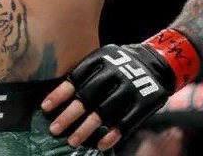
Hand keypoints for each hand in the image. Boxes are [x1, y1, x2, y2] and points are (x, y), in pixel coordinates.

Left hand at [41, 29, 200, 151]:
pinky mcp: (143, 104)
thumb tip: (58, 96)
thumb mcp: (104, 58)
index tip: (45, 108)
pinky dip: (111, 135)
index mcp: (101, 60)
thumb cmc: (120, 63)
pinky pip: (125, 123)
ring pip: (103, 113)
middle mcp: (114, 74)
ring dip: (86, 129)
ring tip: (72, 141)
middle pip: (87, 98)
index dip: (59, 95)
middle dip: (69, 116)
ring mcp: (129, 89)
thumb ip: (86, 73)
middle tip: (54, 130)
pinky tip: (99, 144)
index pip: (75, 79)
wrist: (157, 62)